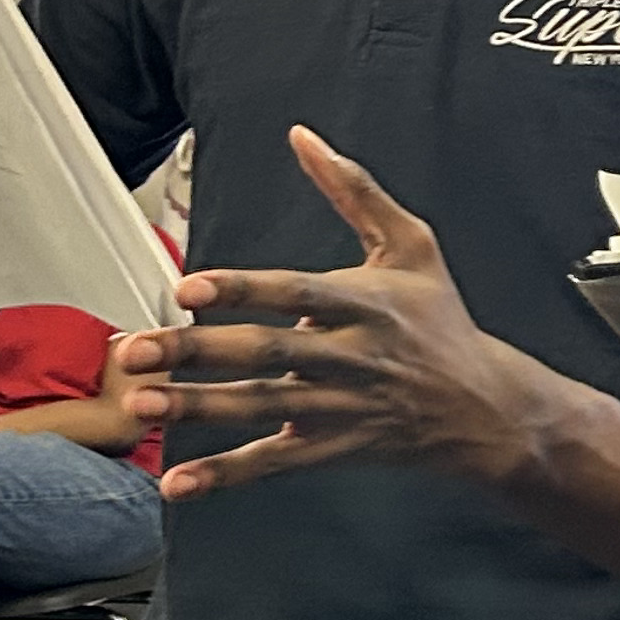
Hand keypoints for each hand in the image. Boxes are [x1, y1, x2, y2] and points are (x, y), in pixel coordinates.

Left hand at [113, 128, 542, 501]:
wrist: (485, 408)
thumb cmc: (441, 320)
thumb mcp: (412, 246)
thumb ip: (355, 190)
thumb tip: (303, 136)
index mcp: (364, 303)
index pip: (295, 293)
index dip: (242, 290)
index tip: (189, 288)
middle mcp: (348, 356)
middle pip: (264, 354)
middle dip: (195, 352)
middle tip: (134, 350)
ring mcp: (338, 407)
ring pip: (260, 408)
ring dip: (197, 408)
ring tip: (142, 404)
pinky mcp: (332, 447)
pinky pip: (272, 463)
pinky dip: (224, 475)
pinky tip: (177, 483)